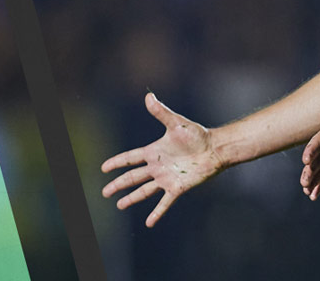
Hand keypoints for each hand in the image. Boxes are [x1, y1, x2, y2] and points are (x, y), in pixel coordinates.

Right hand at [101, 93, 222, 226]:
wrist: (215, 148)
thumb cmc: (197, 134)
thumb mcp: (176, 123)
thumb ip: (161, 113)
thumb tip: (149, 96)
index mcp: (154, 151)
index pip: (131, 158)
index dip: (117, 162)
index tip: (104, 167)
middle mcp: (158, 166)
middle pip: (133, 177)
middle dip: (118, 184)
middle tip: (105, 192)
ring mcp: (167, 178)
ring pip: (144, 190)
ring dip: (132, 198)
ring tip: (120, 205)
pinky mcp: (178, 188)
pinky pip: (165, 203)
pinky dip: (157, 212)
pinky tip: (149, 223)